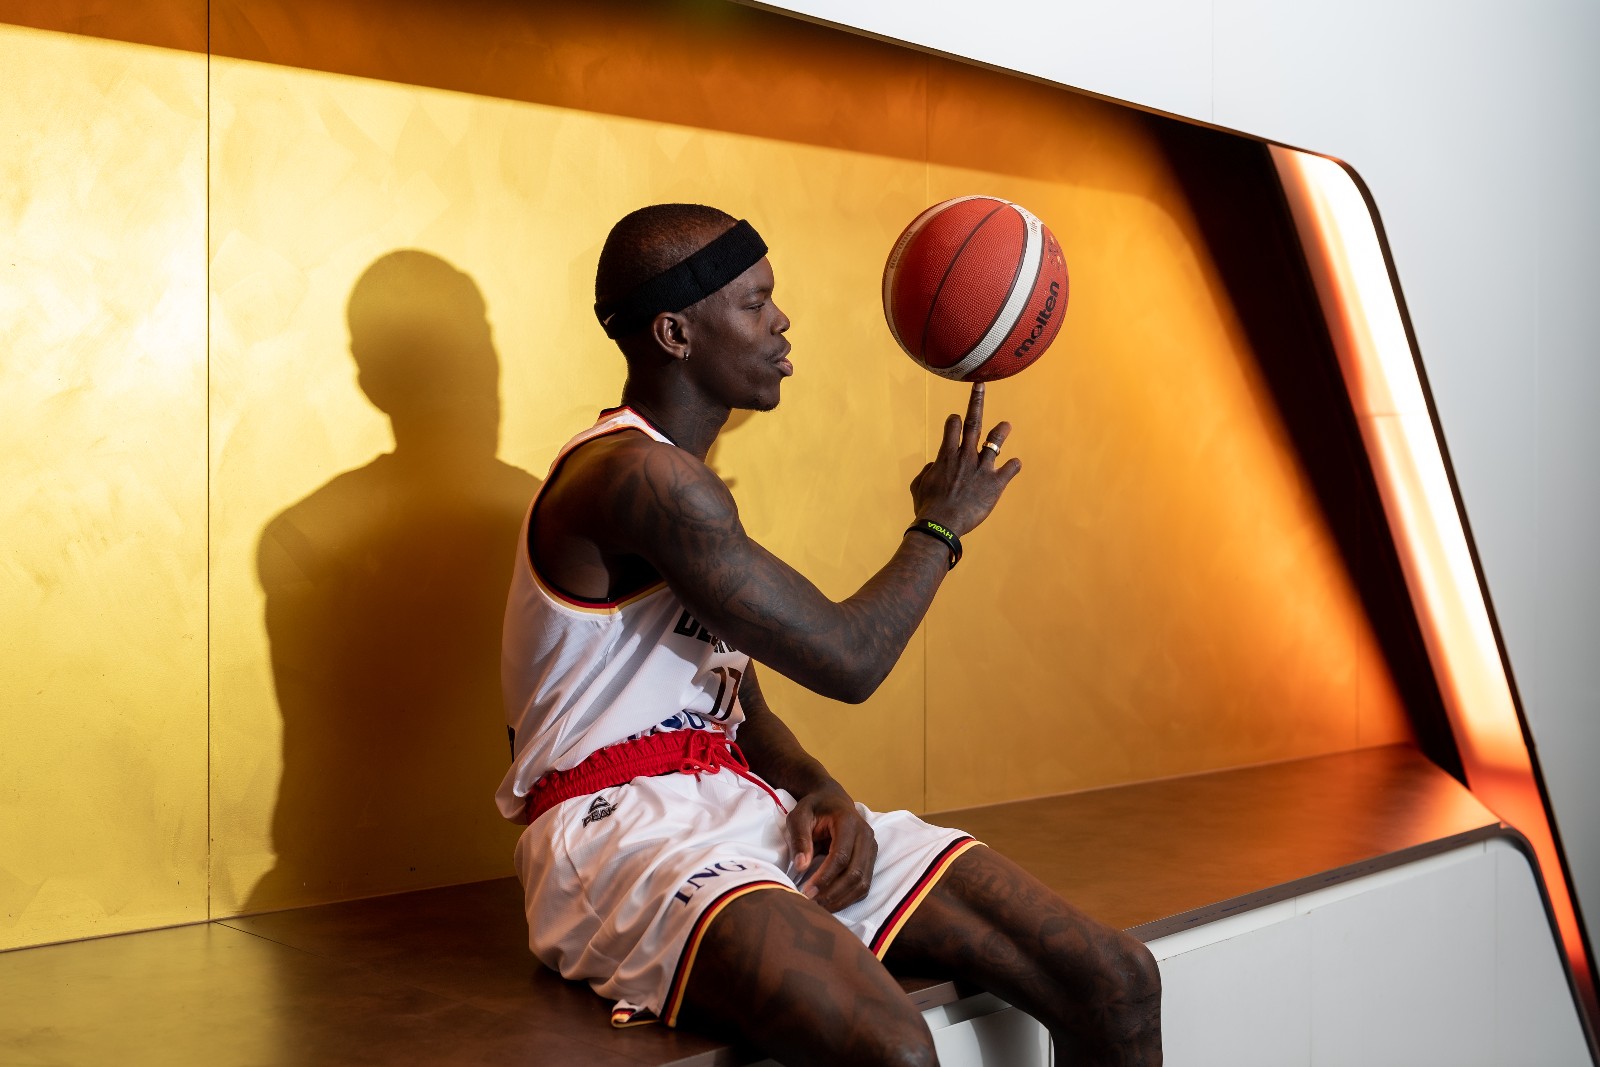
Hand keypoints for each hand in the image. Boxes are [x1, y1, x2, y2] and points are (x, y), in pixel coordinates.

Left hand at [785, 784, 877, 911]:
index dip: (825, 877)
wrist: (832, 800)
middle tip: (810, 904)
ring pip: (862, 882)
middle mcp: (866, 835)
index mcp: (848, 822)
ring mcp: (872, 848)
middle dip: (832, 893)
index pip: (841, 856)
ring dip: (841, 899)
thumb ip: (799, 838)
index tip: (806, 891)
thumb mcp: (799, 816)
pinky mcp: (871, 859)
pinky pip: (864, 885)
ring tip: (819, 908)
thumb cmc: (813, 807)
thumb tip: (801, 867)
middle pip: (855, 873)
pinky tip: (831, 903)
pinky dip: (849, 898)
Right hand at [909, 381, 1021, 536]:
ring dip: (1001, 431)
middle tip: (981, 386)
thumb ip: (927, 471)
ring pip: (995, 442)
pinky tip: (1014, 465)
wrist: (942, 524)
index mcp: (946, 455)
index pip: (953, 426)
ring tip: (1006, 425)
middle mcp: (965, 456)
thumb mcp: (919, 486)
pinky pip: (1009, 469)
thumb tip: (932, 466)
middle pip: (973, 422)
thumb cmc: (927, 507)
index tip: (956, 419)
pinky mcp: (995, 483)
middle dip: (977, 402)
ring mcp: (982, 468)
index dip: (955, 421)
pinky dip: (1013, 465)